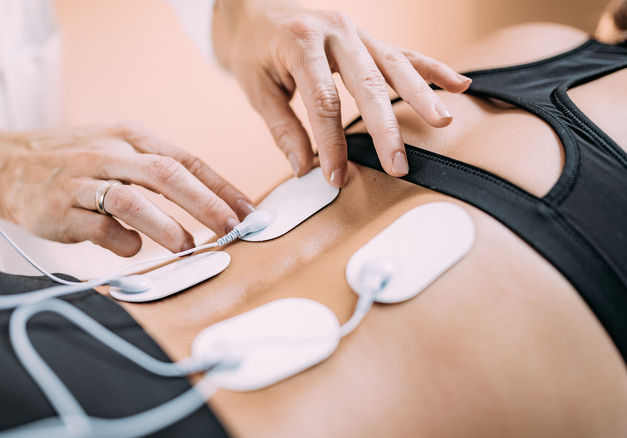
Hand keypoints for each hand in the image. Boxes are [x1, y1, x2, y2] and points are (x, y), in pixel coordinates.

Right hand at [0, 120, 253, 255]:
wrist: (1, 164)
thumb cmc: (69, 162)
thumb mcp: (113, 149)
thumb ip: (151, 172)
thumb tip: (202, 205)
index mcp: (129, 136)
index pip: (185, 159)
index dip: (220, 185)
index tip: (246, 210)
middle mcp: (107, 152)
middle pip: (166, 174)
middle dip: (206, 203)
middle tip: (231, 229)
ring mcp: (80, 180)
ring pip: (132, 199)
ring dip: (166, 226)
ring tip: (187, 245)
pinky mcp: (57, 209)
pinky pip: (98, 228)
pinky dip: (122, 242)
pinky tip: (131, 249)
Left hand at [212, 0, 471, 184]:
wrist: (255, 10)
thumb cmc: (254, 50)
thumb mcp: (256, 88)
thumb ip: (282, 128)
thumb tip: (302, 167)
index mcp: (302, 43)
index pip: (324, 102)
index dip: (332, 143)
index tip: (336, 176)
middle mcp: (335, 32)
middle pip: (368, 85)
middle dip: (386, 129)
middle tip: (398, 163)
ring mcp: (356, 32)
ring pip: (395, 66)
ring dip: (421, 96)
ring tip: (442, 122)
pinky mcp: (367, 39)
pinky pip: (403, 54)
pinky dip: (431, 70)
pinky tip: (459, 85)